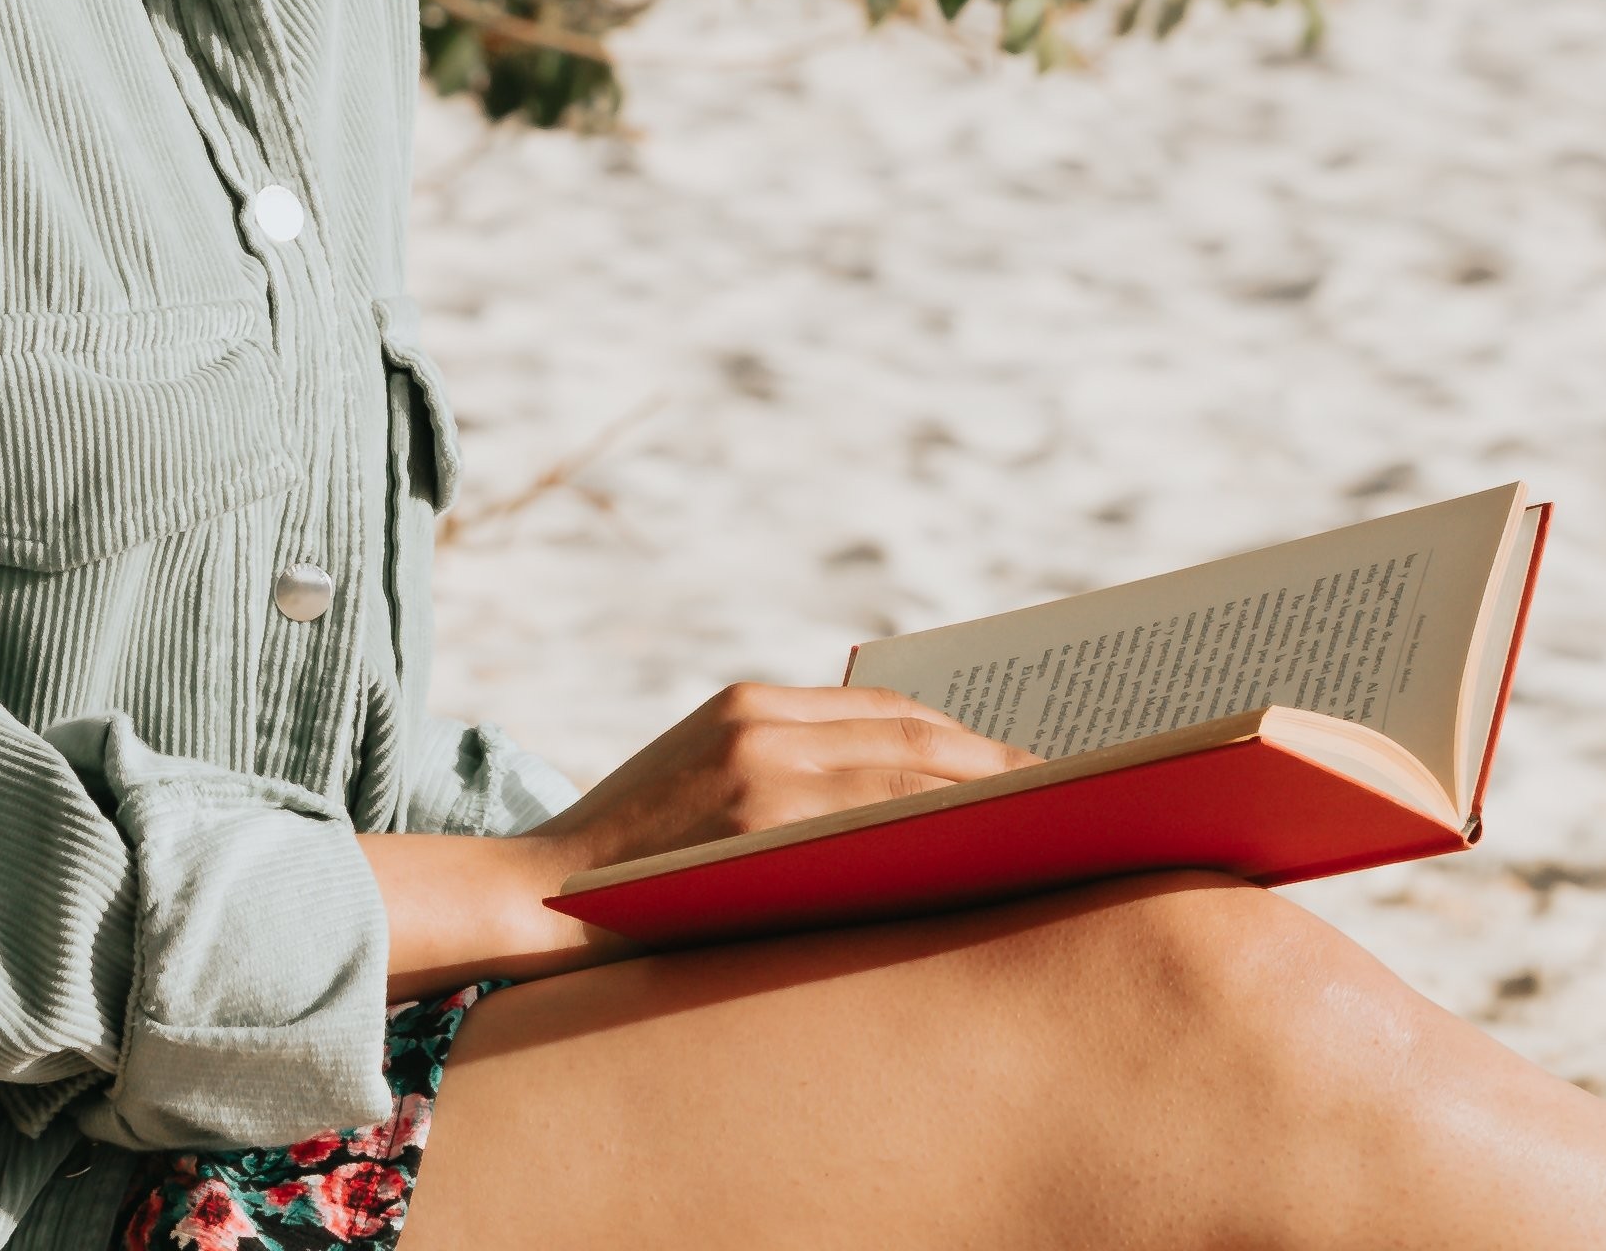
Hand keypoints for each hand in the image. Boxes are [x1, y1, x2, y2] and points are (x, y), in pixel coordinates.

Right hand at [534, 679, 1026, 880]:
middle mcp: (762, 719)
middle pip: (914, 731)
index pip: (889, 708)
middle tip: (1073, 788)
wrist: (532, 902)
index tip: (1025, 761)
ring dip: (993, 790)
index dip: (965, 733)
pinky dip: (948, 820)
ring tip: (1055, 820)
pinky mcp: (762, 820)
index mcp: (749, 703)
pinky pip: (883, 814)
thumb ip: (783, 775)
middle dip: (998, 758)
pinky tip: (994, 848)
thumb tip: (901, 805)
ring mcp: (763, 767)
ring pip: (912, 768)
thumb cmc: (625, 868)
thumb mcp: (701, 787)